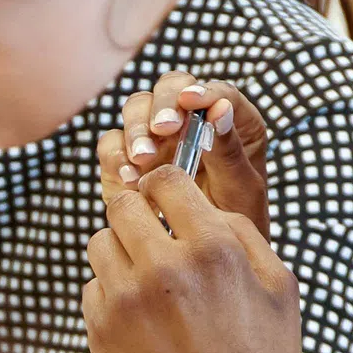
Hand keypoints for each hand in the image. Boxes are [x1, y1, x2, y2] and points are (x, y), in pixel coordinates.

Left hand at [82, 166, 323, 352]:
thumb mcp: (279, 290)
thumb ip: (241, 233)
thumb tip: (201, 203)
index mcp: (215, 248)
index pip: (166, 179)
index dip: (164, 187)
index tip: (165, 202)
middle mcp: (165, 267)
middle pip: (122, 205)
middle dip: (136, 216)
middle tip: (152, 240)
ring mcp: (126, 300)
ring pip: (99, 244)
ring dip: (119, 254)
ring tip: (149, 285)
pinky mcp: (100, 332)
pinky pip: (92, 289)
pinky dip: (110, 297)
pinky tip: (142, 324)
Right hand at [96, 74, 269, 232]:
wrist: (203, 264)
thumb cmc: (233, 226)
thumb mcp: (240, 192)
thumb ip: (230, 152)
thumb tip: (219, 109)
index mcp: (230, 122)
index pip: (216, 92)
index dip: (203, 91)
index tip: (192, 102)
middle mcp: (190, 122)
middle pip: (170, 88)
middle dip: (163, 104)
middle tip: (164, 128)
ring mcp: (156, 138)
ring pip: (136, 109)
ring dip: (137, 129)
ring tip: (143, 159)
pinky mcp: (126, 160)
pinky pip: (112, 145)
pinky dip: (116, 157)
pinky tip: (130, 180)